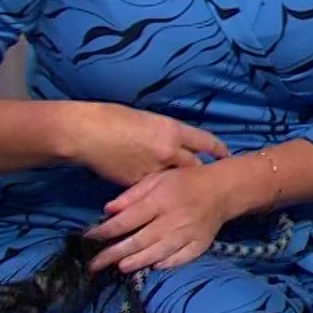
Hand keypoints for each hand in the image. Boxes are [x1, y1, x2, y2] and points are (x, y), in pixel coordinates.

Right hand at [60, 102, 228, 188]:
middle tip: (207, 177)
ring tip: (184, 189)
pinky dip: (156, 191)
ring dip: (179, 184)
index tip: (226, 155)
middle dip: (201, 172)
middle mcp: (169, 151)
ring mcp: (154, 169)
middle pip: (196, 166)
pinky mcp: (138, 184)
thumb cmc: (113, 118)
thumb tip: (175, 143)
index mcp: (172, 130)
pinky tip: (157, 194)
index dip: (218, 149)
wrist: (86, 133)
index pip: (206, 142)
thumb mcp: (148, 120)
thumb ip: (166, 133)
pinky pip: (153, 189)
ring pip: (175, 181)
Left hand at [84, 160, 239, 272]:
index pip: (128, 220)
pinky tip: (153, 267)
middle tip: (94, 265)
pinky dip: (167, 264)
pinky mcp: (200, 244)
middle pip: (139, 241)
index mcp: (161, 200)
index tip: (90, 238)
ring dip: (136, 262)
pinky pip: (182, 258)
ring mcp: (188, 234)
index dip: (106, 231)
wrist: (222, 189)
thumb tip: (108, 210)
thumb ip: (133, 194)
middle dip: (114, 254)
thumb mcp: (158, 178)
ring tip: (119, 267)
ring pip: (158, 253)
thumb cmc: (185, 181)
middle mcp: (173, 220)